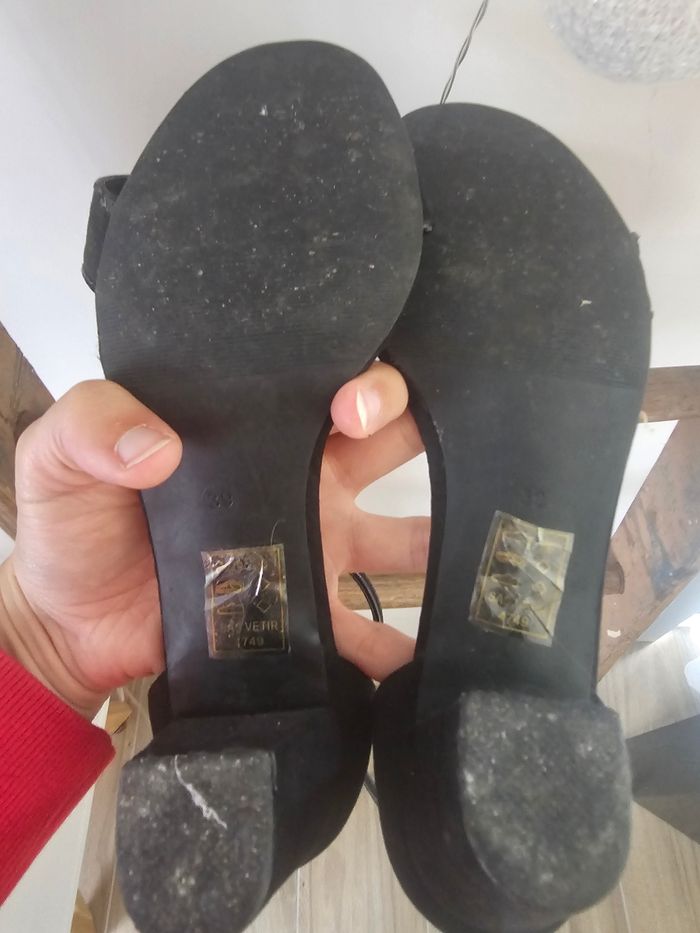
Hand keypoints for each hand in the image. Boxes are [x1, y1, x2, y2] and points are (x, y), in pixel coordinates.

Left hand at [0, 365, 426, 715]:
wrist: (69, 625)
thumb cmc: (73, 526)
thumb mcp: (61, 455)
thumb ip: (91, 426)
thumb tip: (156, 445)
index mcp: (259, 435)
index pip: (329, 387)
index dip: (365, 383)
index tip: (357, 408)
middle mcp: (302, 485)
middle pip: (389, 448)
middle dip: (433, 438)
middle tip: (463, 451)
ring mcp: (310, 555)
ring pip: (400, 542)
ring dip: (441, 544)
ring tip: (483, 555)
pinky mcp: (304, 622)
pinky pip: (367, 634)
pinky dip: (399, 647)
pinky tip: (427, 659)